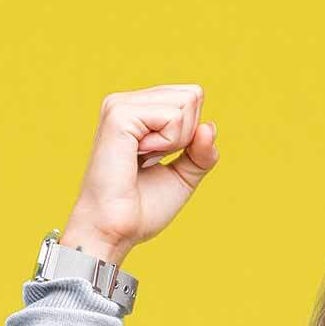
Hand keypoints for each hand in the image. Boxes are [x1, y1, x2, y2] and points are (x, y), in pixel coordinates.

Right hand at [61, 83, 219, 266]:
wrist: (114, 231)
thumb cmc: (140, 209)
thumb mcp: (183, 176)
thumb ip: (201, 151)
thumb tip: (210, 126)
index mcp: (137, 112)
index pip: (191, 98)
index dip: (191, 135)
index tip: (160, 159)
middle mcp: (126, 103)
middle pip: (193, 95)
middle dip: (187, 135)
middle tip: (153, 161)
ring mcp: (120, 106)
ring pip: (186, 103)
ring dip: (177, 141)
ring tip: (143, 160)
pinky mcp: (119, 115)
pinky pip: (173, 117)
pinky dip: (168, 143)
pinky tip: (140, 157)